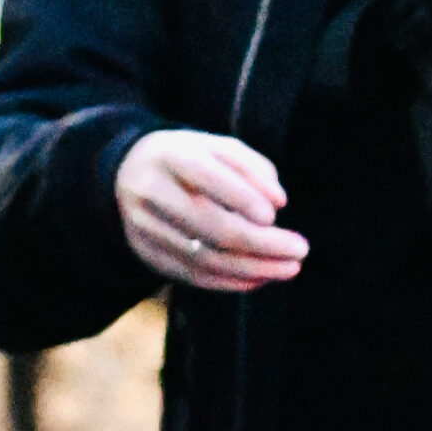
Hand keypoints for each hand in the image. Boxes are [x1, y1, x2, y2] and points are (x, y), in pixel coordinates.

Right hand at [115, 130, 308, 291]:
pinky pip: (190, 275)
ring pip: (202, 257)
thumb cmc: (192, 158)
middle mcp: (152, 192)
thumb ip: (253, 168)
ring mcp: (144, 226)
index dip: (241, 198)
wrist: (130, 174)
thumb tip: (278, 202)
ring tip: (289, 268)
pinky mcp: (145, 253)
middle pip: (209, 225)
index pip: (207, 177)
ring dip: (252, 268)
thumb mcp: (221, 148)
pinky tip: (261, 278)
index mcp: (172, 157)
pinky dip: (229, 281)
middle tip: (300, 251)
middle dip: (260, 243)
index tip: (274, 216)